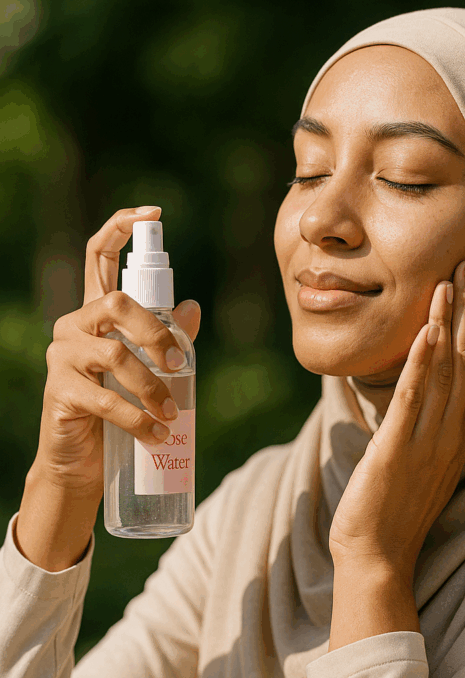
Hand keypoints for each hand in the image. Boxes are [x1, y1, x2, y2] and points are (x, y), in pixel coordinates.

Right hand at [33, 206, 200, 493]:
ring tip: (172, 415)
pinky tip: (156, 434)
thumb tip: (192, 307)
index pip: (98, 255)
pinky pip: (105, 398)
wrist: (81, 463)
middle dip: (156, 332)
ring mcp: (62, 357)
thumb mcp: (148, 371)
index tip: (153, 213)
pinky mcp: (60, 391)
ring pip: (115, 354)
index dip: (120, 228)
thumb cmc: (118, 411)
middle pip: (115, 302)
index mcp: (96, 314)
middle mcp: (75, 326)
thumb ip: (168, 340)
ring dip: (152, 387)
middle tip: (182, 366)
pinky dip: (138, 418)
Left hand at [328, 259, 464, 583]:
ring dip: (448, 323)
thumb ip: (422, 423)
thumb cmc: (392, 508)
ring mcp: (428, 442)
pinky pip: (414, 399)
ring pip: (445, 372)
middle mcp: (451, 434)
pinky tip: (427, 331)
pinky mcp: (398, 451)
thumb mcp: (415, 457)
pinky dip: (422, 362)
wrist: (377, 557)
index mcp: (457, 434)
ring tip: (449, 281)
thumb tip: (414, 388)